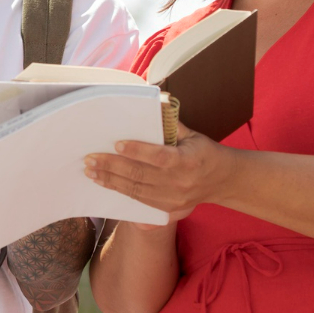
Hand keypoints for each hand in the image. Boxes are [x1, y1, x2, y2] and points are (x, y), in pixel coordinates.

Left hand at [84, 124, 232, 220]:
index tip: (116, 144)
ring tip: (91, 171)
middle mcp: (179, 183)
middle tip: (90, 159)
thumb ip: (172, 123)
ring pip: (135, 190)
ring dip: (110, 180)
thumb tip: (156, 102)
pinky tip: (105, 183)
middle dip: (111, 166)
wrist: (223, 181)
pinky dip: (120, 191)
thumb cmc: (204, 152)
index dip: (136, 151)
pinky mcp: (169, 210)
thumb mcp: (193, 135)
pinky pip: (139, 202)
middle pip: (140, 175)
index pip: (158, 156)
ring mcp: (173, 200)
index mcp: (187, 161)